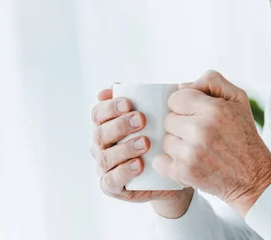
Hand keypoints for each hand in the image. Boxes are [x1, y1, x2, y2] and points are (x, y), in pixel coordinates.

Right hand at [89, 86, 193, 217]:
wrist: (171, 172)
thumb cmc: (161, 138)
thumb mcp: (158, 117)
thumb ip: (152, 99)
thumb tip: (151, 84)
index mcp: (107, 125)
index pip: (98, 113)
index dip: (109, 107)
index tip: (129, 103)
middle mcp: (102, 146)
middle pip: (100, 133)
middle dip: (120, 125)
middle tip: (141, 119)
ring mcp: (105, 167)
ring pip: (105, 157)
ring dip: (124, 148)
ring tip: (145, 143)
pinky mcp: (112, 187)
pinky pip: (111, 180)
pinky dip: (124, 172)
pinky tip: (139, 165)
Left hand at [152, 71, 270, 215]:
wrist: (253, 176)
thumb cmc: (244, 134)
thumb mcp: (238, 99)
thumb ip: (212, 81)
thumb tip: (181, 86)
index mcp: (215, 109)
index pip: (177, 98)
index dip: (185, 105)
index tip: (196, 114)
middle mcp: (201, 130)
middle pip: (169, 119)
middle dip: (181, 124)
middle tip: (200, 133)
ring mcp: (191, 153)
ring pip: (166, 140)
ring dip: (177, 144)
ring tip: (197, 149)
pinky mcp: (184, 172)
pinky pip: (159, 161)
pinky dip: (170, 162)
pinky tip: (188, 161)